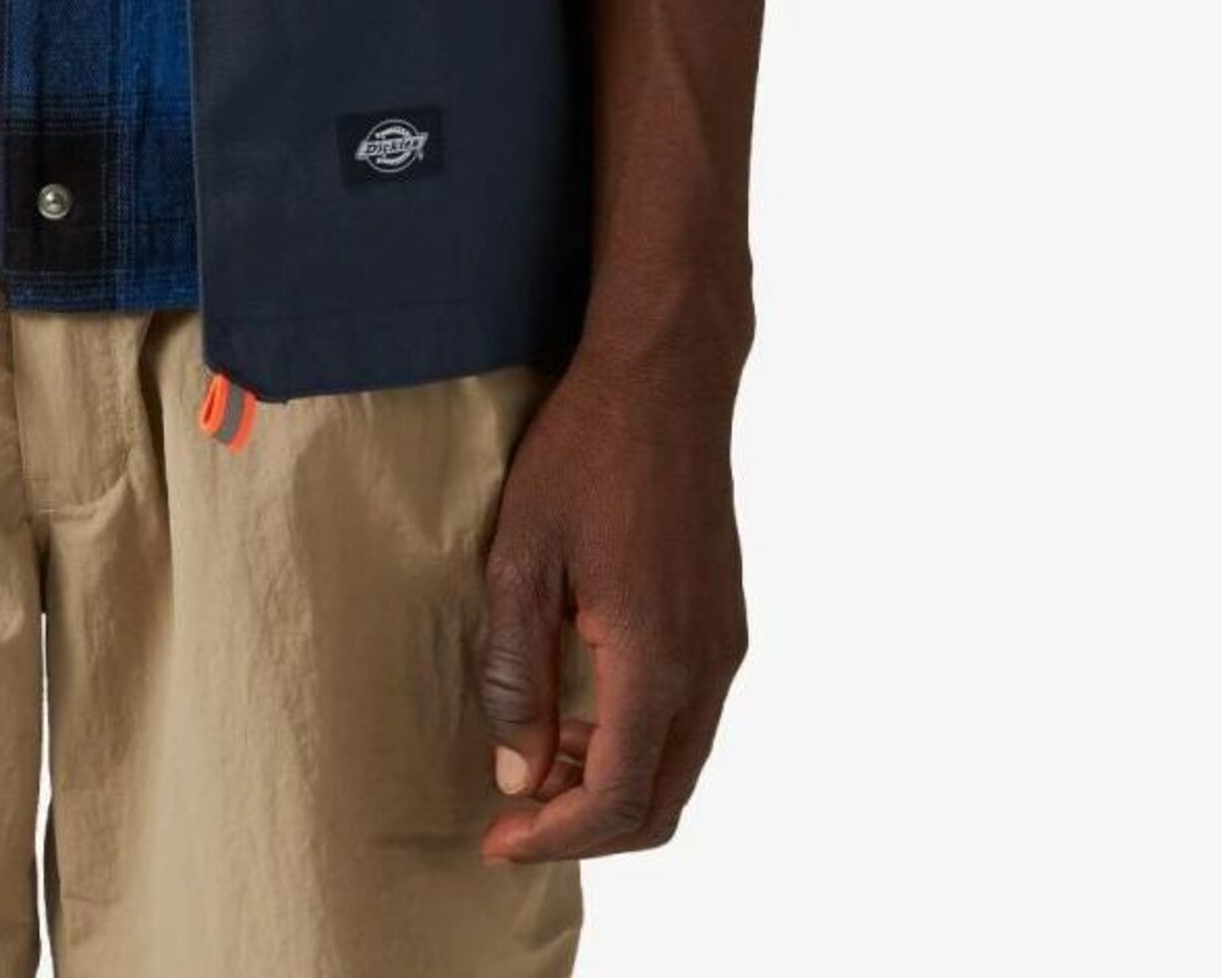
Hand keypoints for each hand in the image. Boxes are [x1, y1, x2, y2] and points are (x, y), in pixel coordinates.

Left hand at [477, 344, 747, 863]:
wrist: (664, 380)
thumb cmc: (585, 454)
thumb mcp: (523, 559)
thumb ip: (518, 673)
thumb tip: (518, 772)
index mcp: (657, 660)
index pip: (617, 799)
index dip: (554, 837)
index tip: (497, 840)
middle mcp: (707, 667)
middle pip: (659, 804)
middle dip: (585, 827)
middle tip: (514, 816)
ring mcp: (725, 645)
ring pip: (679, 765)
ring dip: (611, 785)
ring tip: (537, 760)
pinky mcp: (724, 621)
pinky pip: (689, 720)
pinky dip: (637, 743)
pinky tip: (579, 710)